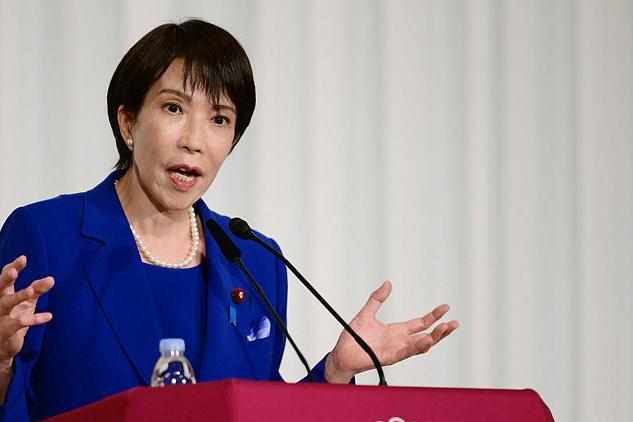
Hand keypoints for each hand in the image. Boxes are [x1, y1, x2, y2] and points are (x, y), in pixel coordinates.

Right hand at [0, 255, 53, 365]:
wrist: (3, 348)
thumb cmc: (13, 320)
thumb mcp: (26, 303)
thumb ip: (37, 290)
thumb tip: (51, 279)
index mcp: (2, 295)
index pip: (4, 278)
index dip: (12, 267)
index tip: (23, 258)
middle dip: (5, 279)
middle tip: (13, 271)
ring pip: (5, 304)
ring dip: (17, 297)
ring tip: (31, 291)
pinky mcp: (6, 331)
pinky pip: (18, 323)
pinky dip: (34, 319)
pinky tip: (49, 316)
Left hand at [325, 281, 458, 383]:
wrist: (341, 352)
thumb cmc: (353, 337)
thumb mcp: (367, 313)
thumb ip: (377, 299)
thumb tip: (387, 283)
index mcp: (397, 331)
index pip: (421, 323)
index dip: (433, 316)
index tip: (446, 307)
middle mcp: (400, 341)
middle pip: (427, 336)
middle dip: (441, 331)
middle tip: (454, 323)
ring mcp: (396, 350)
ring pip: (421, 346)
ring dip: (434, 338)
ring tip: (445, 329)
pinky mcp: (389, 357)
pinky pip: (406, 352)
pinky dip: (416, 346)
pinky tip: (426, 340)